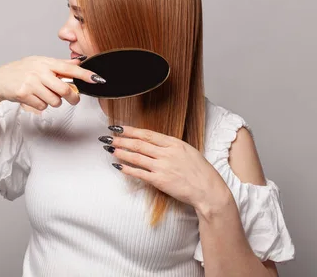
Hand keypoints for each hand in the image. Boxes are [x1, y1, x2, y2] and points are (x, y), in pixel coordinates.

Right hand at [0, 56, 102, 109]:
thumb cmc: (21, 71)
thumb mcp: (39, 63)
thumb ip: (59, 65)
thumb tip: (78, 63)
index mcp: (45, 62)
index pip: (69, 68)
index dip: (85, 74)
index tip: (97, 79)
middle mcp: (39, 71)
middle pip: (64, 89)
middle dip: (72, 97)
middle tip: (73, 99)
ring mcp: (31, 83)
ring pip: (54, 100)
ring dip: (53, 102)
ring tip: (44, 95)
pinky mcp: (24, 94)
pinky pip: (43, 106)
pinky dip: (41, 105)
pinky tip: (34, 98)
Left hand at [102, 125, 232, 213]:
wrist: (208, 190)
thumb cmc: (200, 171)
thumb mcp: (188, 151)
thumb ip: (171, 146)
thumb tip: (153, 143)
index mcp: (174, 143)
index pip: (147, 134)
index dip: (130, 130)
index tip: (118, 127)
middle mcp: (167, 153)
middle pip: (139, 143)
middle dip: (121, 139)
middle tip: (108, 136)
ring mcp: (163, 167)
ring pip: (136, 157)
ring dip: (121, 152)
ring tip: (110, 149)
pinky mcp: (160, 181)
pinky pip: (139, 173)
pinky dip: (127, 169)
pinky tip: (118, 165)